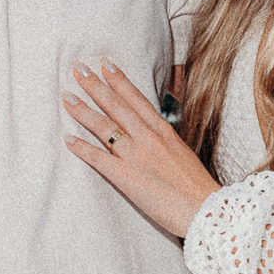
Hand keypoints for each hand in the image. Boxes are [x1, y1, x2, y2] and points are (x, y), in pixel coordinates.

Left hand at [62, 58, 221, 238]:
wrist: (207, 209)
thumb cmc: (197, 187)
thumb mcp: (183, 153)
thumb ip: (165, 142)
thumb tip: (154, 136)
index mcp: (163, 131)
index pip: (136, 99)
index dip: (118, 80)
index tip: (104, 64)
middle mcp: (148, 138)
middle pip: (116, 106)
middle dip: (94, 85)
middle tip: (77, 68)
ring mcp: (136, 156)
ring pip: (104, 127)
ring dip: (82, 111)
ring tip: (66, 97)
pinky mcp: (127, 177)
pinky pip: (99, 159)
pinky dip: (82, 148)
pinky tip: (67, 139)